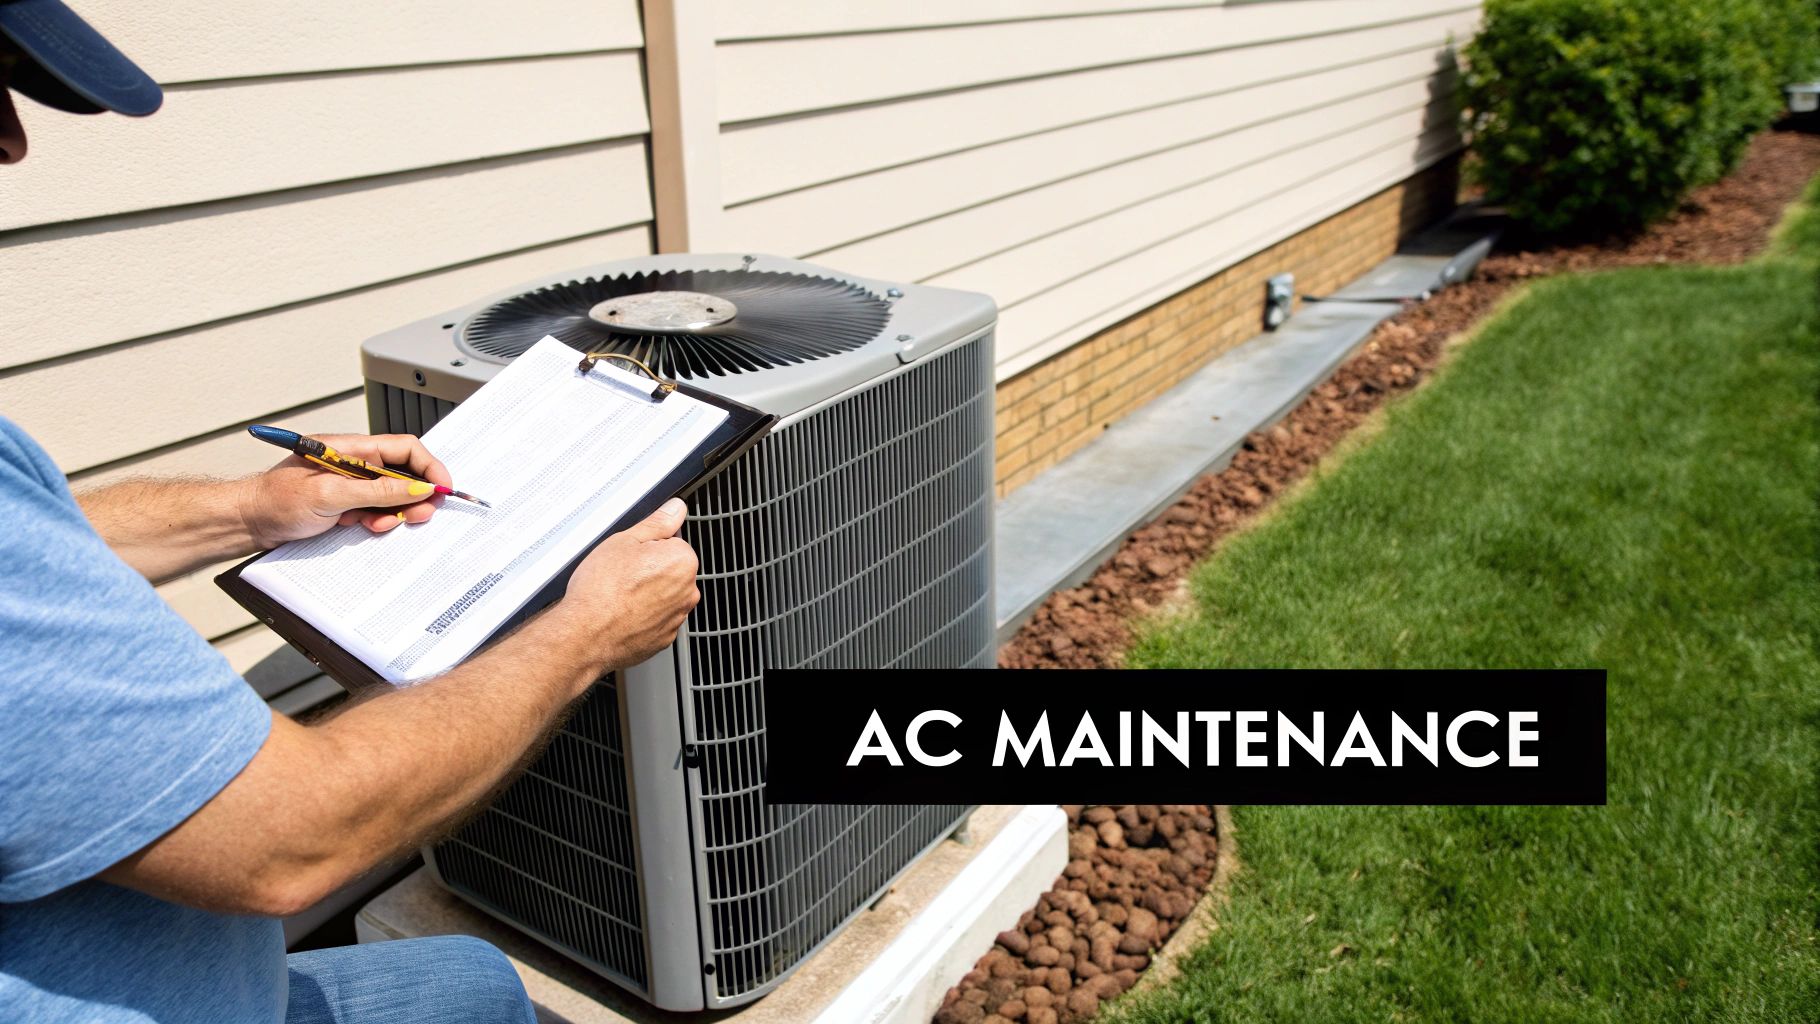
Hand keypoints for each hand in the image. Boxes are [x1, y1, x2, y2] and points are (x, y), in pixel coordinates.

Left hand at [241, 433, 454, 546]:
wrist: (247, 523)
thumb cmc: (276, 501)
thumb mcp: (332, 495)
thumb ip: (378, 492)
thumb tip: (418, 489)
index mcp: (351, 449)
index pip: (404, 449)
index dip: (428, 467)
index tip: (443, 488)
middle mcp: (354, 464)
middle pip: (402, 474)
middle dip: (415, 495)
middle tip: (421, 515)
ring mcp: (350, 486)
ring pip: (391, 497)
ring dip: (394, 513)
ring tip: (381, 525)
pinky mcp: (345, 505)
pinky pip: (374, 512)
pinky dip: (376, 522)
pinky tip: (364, 528)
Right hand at [551, 498, 700, 673]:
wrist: (585, 635)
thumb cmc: (601, 589)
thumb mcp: (624, 541)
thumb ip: (657, 522)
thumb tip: (676, 509)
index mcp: (682, 561)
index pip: (673, 543)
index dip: (648, 547)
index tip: (631, 555)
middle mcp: (687, 591)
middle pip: (671, 570)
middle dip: (651, 569)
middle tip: (622, 574)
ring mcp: (677, 617)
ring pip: (664, 595)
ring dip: (647, 593)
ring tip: (619, 595)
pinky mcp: (665, 637)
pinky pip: (657, 618)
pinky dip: (644, 615)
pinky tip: (623, 612)